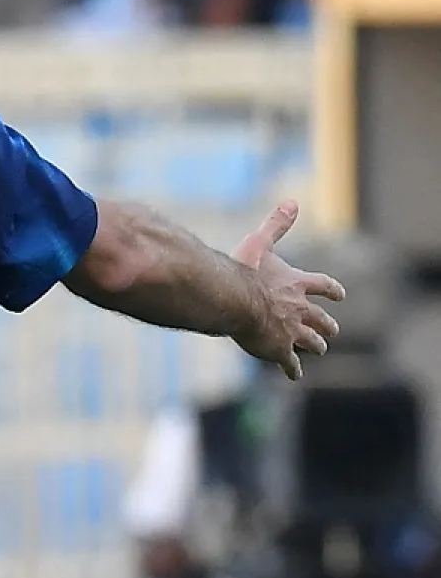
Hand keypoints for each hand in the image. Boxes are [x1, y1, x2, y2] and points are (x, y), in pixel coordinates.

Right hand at [229, 201, 344, 379]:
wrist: (236, 300)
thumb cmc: (245, 271)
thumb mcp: (260, 243)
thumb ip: (276, 225)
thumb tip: (292, 202)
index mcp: (297, 284)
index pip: (323, 287)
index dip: (332, 290)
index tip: (340, 295)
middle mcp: (299, 309)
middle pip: (321, 319)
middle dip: (327, 324)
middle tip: (332, 330)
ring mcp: (291, 331)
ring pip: (311, 341)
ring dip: (315, 345)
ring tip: (319, 349)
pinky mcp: (279, 349)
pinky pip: (290, 363)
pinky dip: (293, 369)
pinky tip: (294, 375)